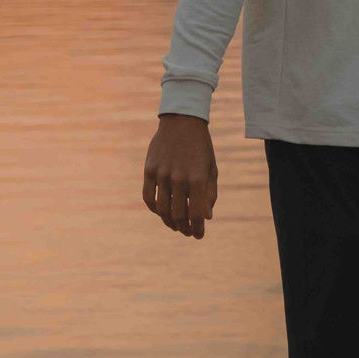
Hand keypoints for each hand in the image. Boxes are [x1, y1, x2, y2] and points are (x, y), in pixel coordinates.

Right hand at [142, 114, 216, 237]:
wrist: (182, 122)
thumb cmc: (201, 147)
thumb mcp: (211, 169)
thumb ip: (209, 194)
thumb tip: (206, 218)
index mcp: (198, 178)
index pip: (196, 213)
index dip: (197, 229)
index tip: (199, 235)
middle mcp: (179, 178)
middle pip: (178, 214)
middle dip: (184, 228)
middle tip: (187, 233)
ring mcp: (161, 174)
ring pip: (162, 209)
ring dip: (169, 222)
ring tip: (175, 226)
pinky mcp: (149, 170)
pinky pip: (148, 197)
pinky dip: (154, 209)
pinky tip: (161, 212)